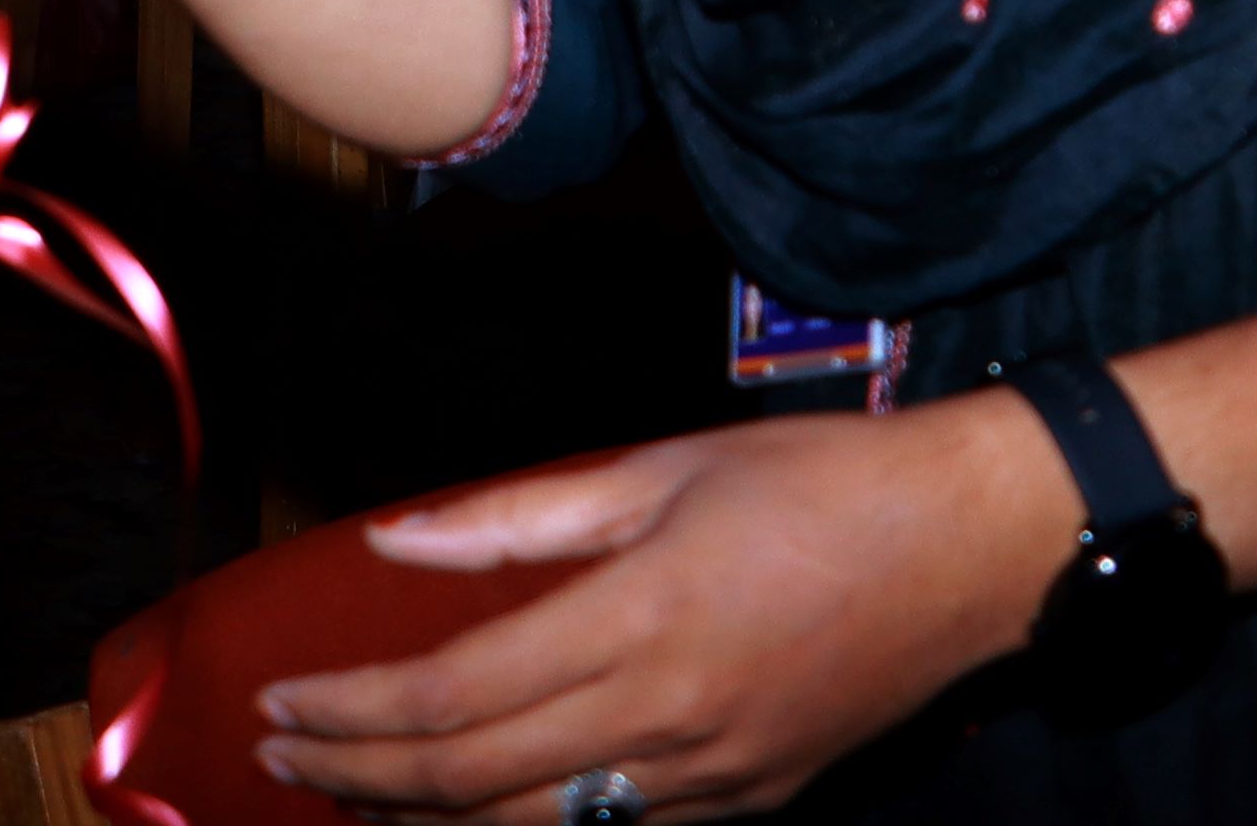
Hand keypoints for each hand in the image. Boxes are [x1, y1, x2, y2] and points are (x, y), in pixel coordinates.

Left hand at [251, 409, 1064, 820]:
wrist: (976, 547)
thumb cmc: (821, 484)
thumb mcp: (660, 467)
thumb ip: (519, 515)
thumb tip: (397, 535)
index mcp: (639, 621)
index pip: (453, 696)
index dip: (352, 711)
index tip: (279, 701)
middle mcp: (668, 720)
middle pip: (473, 779)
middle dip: (360, 776)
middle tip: (282, 753)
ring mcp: (713, 778)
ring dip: (427, 818)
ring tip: (355, 791)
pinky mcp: (751, 801)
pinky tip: (476, 806)